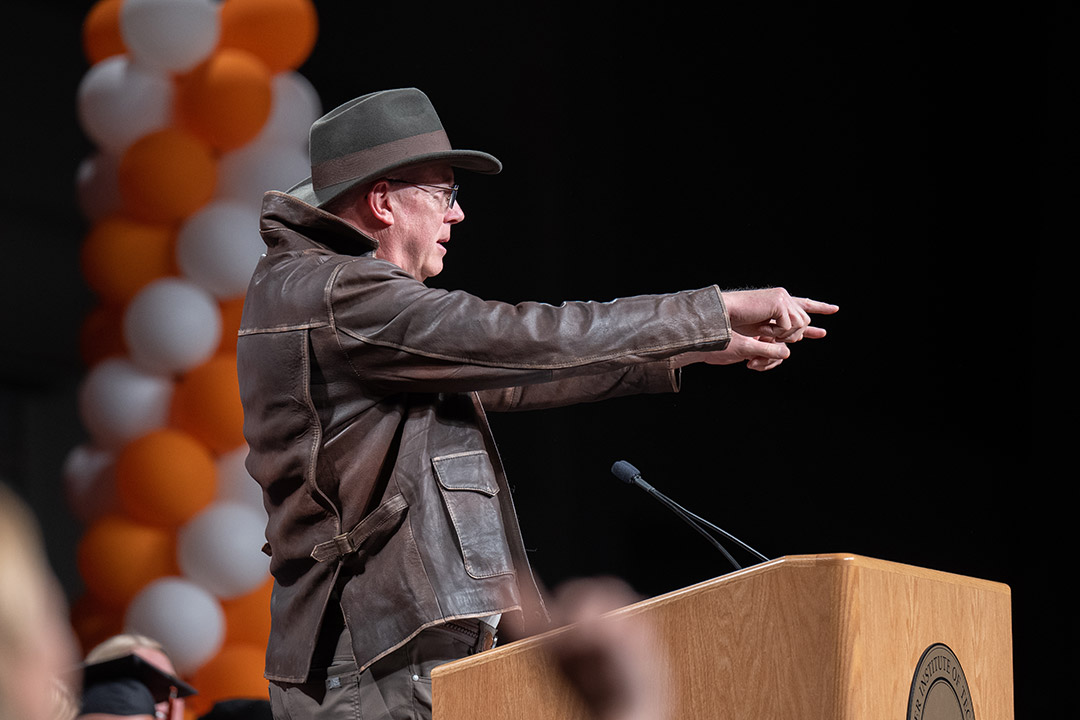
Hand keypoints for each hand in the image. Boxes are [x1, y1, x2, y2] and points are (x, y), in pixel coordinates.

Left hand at [675, 333, 790, 371]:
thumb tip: (787, 354)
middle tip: (754, 361)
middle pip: (781, 345)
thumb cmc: (719, 341)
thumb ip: (767, 350)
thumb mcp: (745, 347)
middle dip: (771, 357)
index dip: (776, 347)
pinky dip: (763, 364)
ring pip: (776, 353)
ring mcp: (758, 339)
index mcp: (761, 322)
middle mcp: (762, 329)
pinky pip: (767, 358)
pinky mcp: (753, 348)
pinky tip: (750, 364)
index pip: (782, 334)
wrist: (703, 345)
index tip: (761, 353)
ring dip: (766, 362)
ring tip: (751, 363)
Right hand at [721, 288, 837, 342]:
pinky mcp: (780, 303)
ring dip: (782, 335)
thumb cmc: (737, 323)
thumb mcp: (763, 330)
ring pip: (799, 325)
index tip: (835, 309)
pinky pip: (788, 326)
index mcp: (779, 301)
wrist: (723, 315)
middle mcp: (783, 296)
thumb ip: (782, 331)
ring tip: (765, 331)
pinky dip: (776, 333)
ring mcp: (782, 298)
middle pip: (804, 321)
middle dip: (793, 334)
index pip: (804, 303)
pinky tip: (763, 328)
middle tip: (772, 336)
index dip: (820, 306)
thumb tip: (800, 337)